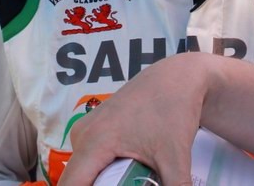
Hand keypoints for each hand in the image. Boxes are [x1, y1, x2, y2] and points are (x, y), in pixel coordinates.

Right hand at [58, 53, 206, 185]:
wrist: (177, 77)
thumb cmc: (173, 110)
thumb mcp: (176, 157)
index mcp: (94, 142)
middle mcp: (82, 135)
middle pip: (76, 181)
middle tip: (130, 184)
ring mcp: (85, 130)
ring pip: (82, 172)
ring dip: (101, 183)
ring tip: (132, 180)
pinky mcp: (93, 128)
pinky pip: (89, 161)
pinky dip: (102, 173)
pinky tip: (127, 175)